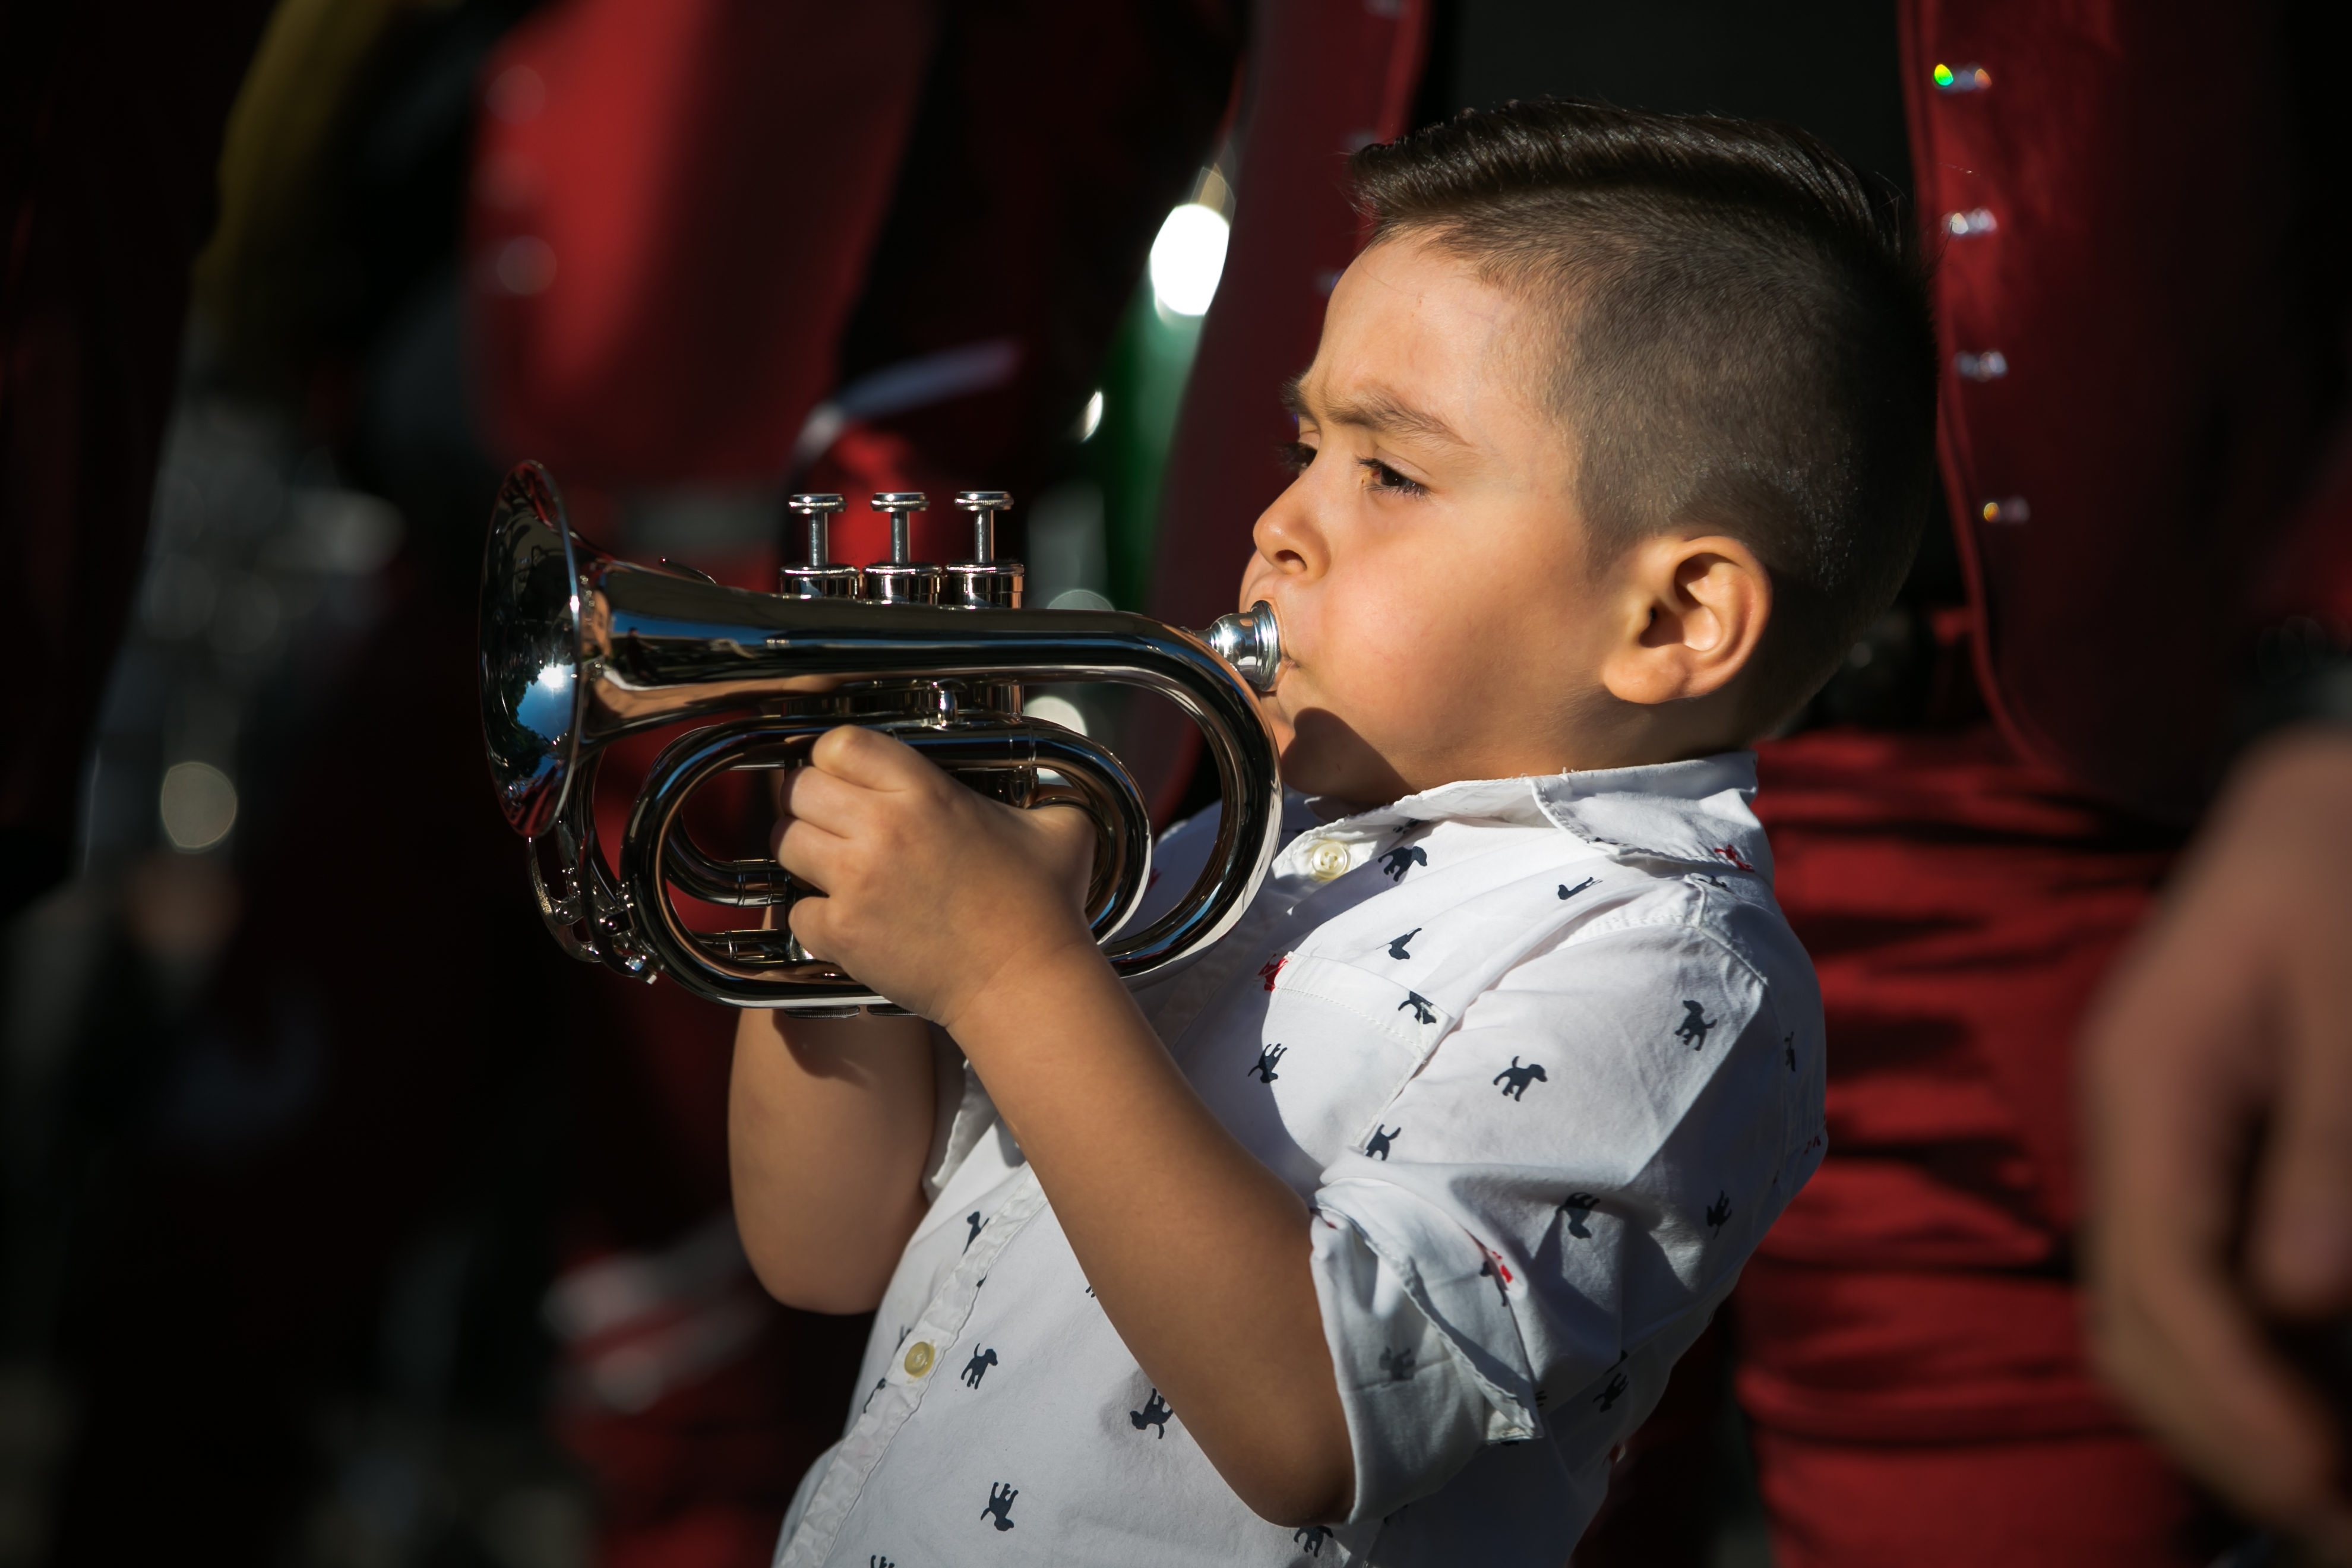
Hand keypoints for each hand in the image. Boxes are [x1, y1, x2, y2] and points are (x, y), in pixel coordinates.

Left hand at [774, 725, 1098, 1025]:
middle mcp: (882, 829)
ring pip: (784, 843)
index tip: (845, 774)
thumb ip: (1047, 793)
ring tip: (830, 864)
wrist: (1024, 983)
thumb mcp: (1061, 829)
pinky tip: (845, 919)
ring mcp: (856, 882)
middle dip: (810, 801)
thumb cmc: (1043, 910)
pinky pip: (795, 911)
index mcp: (925, 792)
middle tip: (831, 819)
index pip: (841, 744)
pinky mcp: (842, 933)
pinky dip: (813, 916)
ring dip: (802, 851)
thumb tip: (1052, 788)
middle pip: (800, 789)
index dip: (835, 756)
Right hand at [2085, 726, 2351, 1557]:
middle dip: (2220, 1439)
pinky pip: (2183, 1286)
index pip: (2162, 1282)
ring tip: (2323, 1485)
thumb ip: (2327, 1143)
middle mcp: (2125, 1135)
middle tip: (2328, 1519)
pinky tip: (2312, 1399)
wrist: (2305, 803)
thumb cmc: (2333, 875)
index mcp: (2147, 1090)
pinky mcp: (2183, 1154)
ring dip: (2223, 1416)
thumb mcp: (2348, 991)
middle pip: (2128, 1324)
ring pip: (2144, 1318)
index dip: (2235, 1401)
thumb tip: (2303, 1300)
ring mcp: (2146, 1147)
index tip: (2321, 1483)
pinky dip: (2239, 1365)